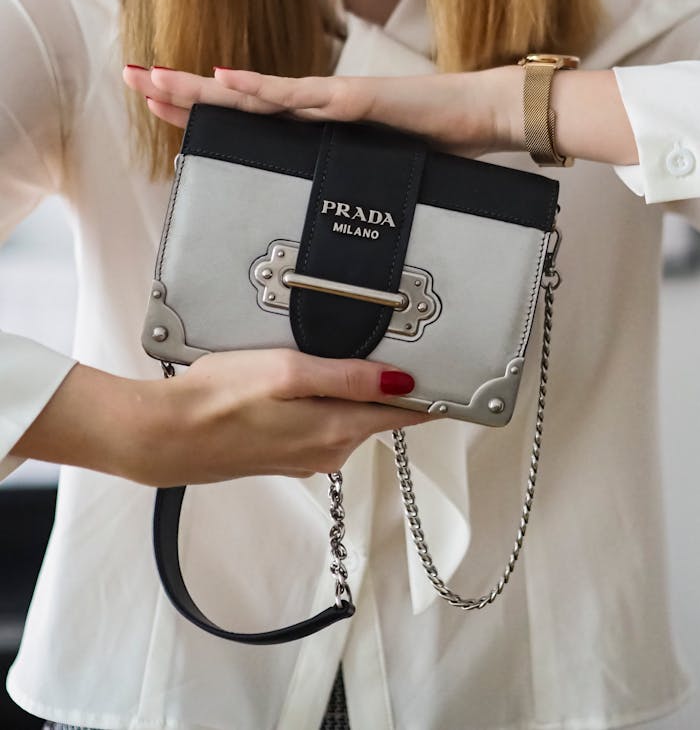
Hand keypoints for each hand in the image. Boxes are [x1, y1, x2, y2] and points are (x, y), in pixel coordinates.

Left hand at [123, 64, 524, 156]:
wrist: (483, 114)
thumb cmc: (437, 142)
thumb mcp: (377, 169)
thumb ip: (344, 175)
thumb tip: (321, 196)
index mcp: (314, 123)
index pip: (245, 116)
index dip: (199, 107)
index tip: (157, 103)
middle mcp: (314, 106)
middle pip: (234, 99)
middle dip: (179, 89)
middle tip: (132, 77)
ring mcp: (332, 100)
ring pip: (254, 94)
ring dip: (201, 87)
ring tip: (155, 78)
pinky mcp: (358, 101)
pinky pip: (302, 98)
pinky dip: (262, 91)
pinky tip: (225, 82)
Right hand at [136, 347, 430, 486]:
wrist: (165, 437)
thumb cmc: (219, 399)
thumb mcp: (288, 371)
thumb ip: (348, 377)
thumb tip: (401, 382)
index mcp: (335, 429)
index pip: (403, 414)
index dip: (432, 397)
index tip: (456, 384)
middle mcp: (328, 451)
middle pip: (377, 414)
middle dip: (390, 388)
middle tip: (401, 349)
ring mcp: (305, 457)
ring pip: (347, 419)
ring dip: (352, 394)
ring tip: (342, 359)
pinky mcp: (283, 455)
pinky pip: (320, 425)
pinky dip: (323, 404)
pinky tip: (301, 383)